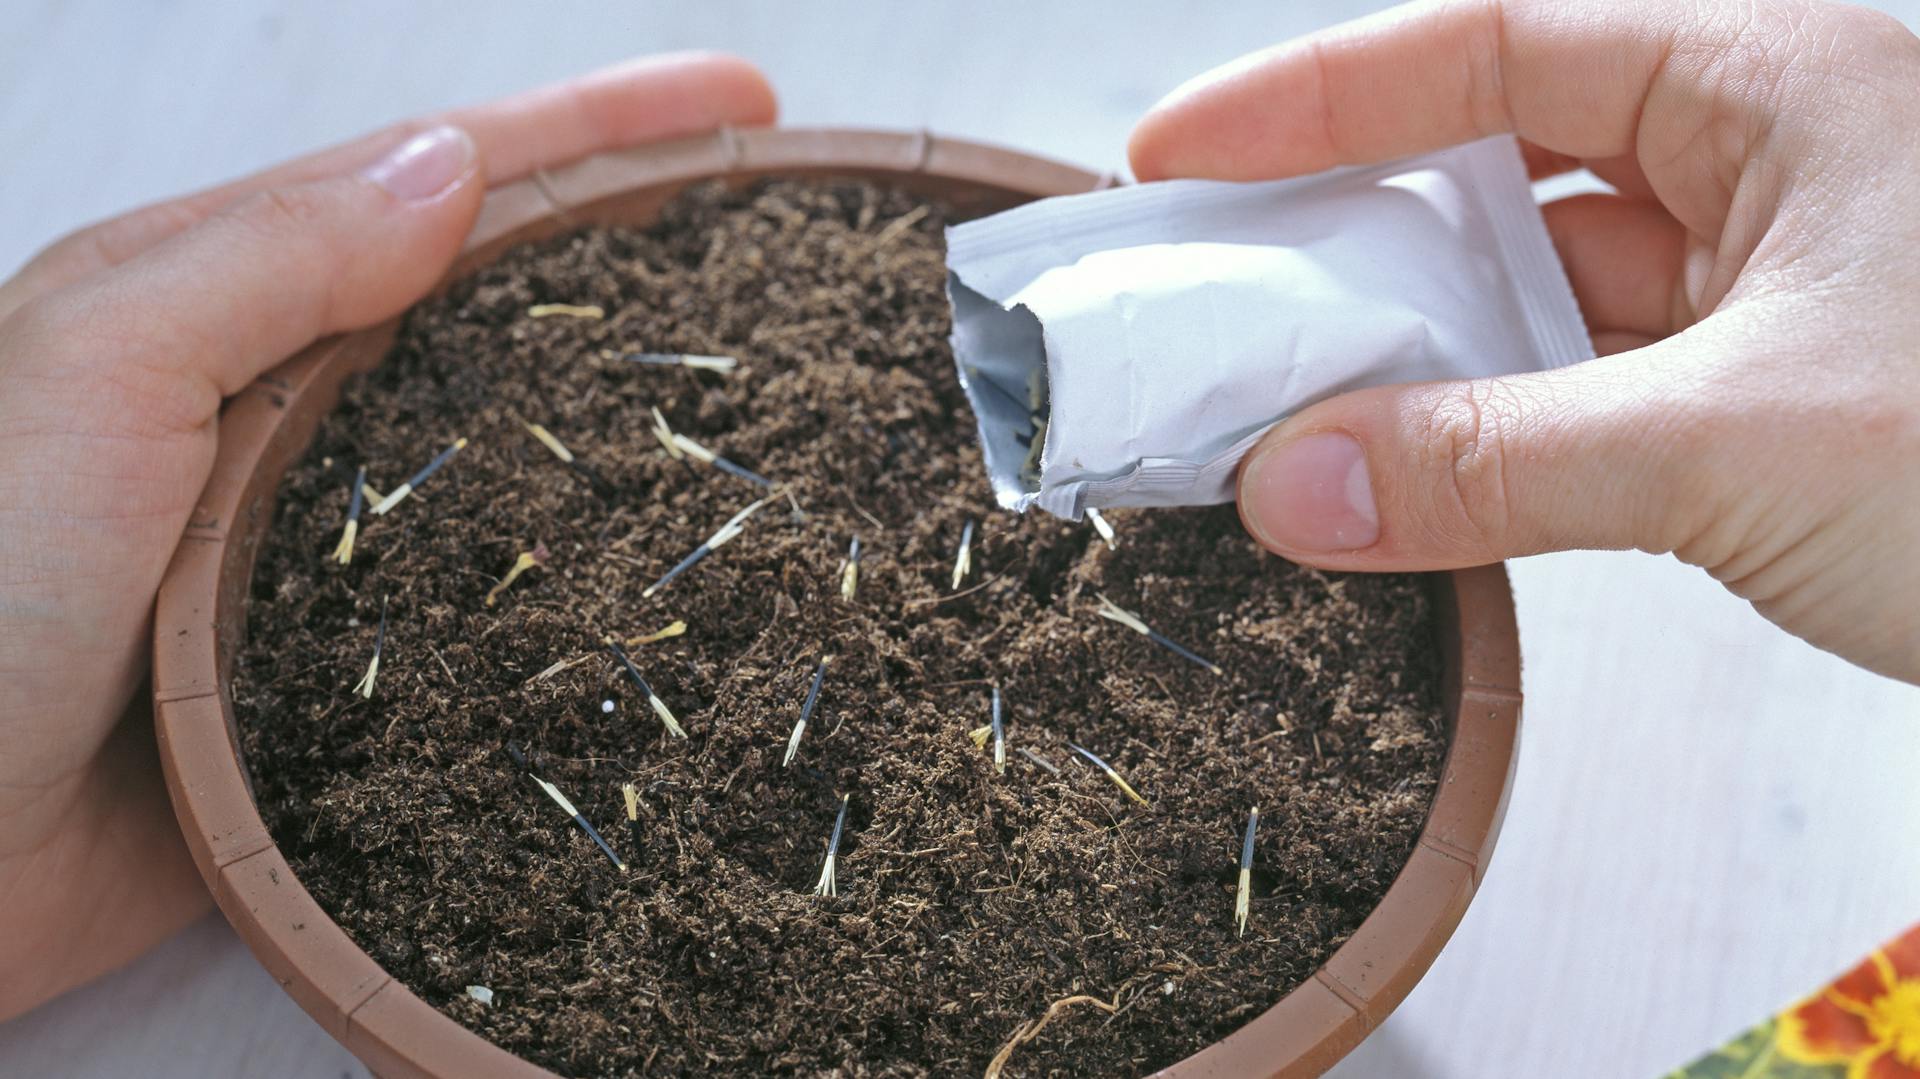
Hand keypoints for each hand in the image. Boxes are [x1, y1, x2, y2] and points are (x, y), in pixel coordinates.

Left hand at [0, 53, 773, 1018]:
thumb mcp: (93, 369)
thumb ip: (269, 260)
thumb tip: (455, 169)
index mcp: (230, 296)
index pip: (449, 178)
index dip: (602, 128)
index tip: (741, 104)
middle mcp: (298, 399)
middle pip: (510, 291)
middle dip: (650, 237)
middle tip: (785, 221)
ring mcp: (341, 529)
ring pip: (527, 438)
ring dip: (644, 393)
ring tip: (774, 366)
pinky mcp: (372, 663)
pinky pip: (514, 594)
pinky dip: (602, 560)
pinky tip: (679, 555)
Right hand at [1130, 0, 1919, 682]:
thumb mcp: (1746, 446)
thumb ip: (1497, 463)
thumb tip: (1297, 485)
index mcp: (1777, 84)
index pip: (1494, 45)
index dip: (1316, 93)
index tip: (1181, 151)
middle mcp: (1769, 160)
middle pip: (1499, 163)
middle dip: (1351, 235)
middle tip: (1216, 298)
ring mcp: (1769, 279)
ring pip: (1540, 287)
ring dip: (1420, 352)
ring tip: (1292, 407)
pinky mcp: (1768, 388)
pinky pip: (1586, 383)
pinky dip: (1493, 428)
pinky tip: (1416, 472)